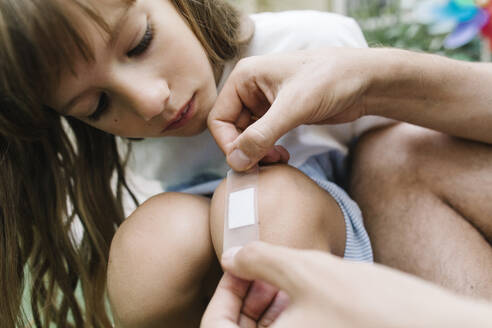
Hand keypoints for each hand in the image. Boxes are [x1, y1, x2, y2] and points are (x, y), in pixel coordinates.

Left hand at [202, 242, 491, 327]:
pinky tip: (300, 290)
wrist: (431, 327)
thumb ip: (259, 260)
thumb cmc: (368, 305)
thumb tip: (231, 255)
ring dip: (266, 306)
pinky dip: (287, 315)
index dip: (222, 297)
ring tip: (282, 276)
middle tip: (259, 269)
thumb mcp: (306, 271)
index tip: (236, 269)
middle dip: (245, 298)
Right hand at [208, 48, 372, 170]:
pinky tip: (282, 156)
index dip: (229, 144)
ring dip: (258, 152)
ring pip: (247, 136)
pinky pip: (262, 138)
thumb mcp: (293, 107)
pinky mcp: (279, 114)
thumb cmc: (330, 80)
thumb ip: (261, 135)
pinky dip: (268, 150)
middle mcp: (250, 89)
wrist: (364, 80)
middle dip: (246, 150)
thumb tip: (236, 161)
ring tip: (278, 159)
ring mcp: (264, 103)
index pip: (219, 119)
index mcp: (244, 78)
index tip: (248, 161)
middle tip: (268, 163)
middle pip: (231, 130)